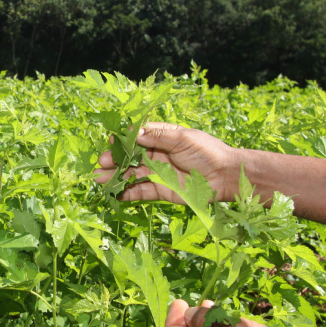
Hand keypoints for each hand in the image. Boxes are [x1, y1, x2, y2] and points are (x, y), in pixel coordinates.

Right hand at [94, 122, 239, 202]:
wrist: (226, 177)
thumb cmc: (208, 152)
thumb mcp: (183, 138)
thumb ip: (158, 136)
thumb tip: (134, 133)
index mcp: (163, 138)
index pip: (138, 136)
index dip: (124, 139)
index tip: (112, 141)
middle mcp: (157, 155)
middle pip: (131, 157)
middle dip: (115, 160)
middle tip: (101, 163)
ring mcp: (158, 173)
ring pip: (132, 174)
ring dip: (116, 176)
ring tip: (99, 179)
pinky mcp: (161, 190)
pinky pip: (141, 191)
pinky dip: (128, 192)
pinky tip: (116, 193)